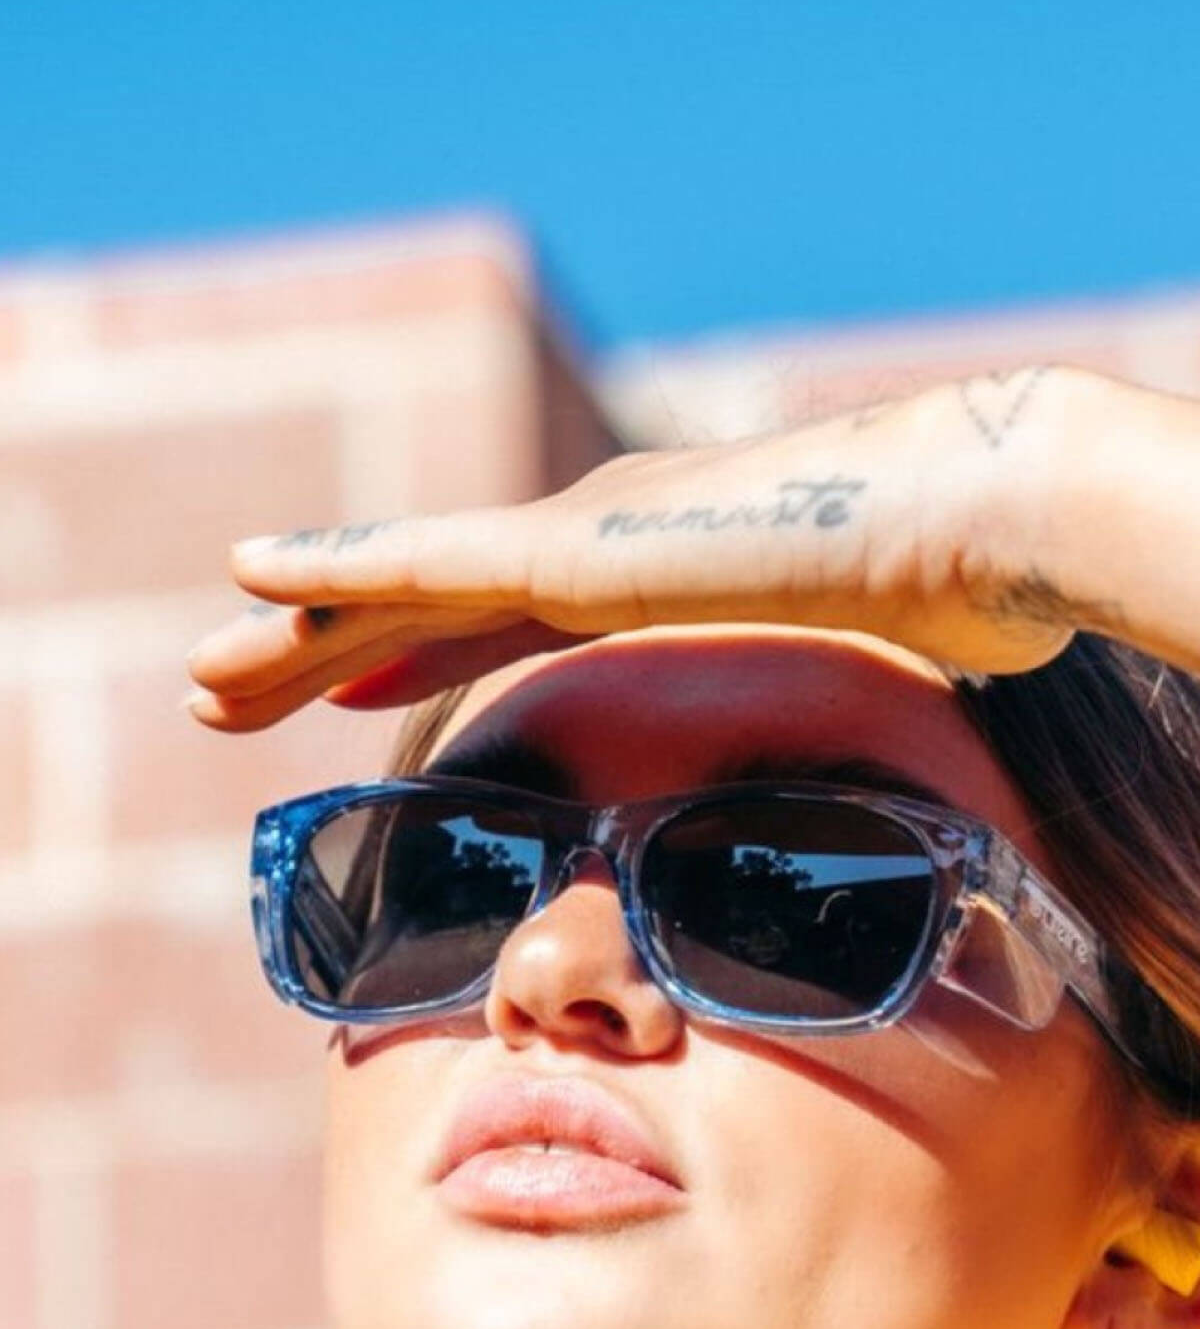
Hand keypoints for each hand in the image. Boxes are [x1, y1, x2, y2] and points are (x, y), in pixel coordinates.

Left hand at [185, 365, 1189, 731]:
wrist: (978, 524)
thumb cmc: (940, 606)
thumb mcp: (842, 695)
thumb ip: (803, 731)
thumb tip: (843, 803)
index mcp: (641, 579)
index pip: (497, 622)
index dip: (413, 656)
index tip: (351, 690)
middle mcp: (591, 546)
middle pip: (425, 611)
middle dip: (324, 659)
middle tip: (232, 701)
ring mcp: (579, 539)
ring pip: (400, 590)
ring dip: (297, 635)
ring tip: (205, 683)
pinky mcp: (578, 547)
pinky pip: (425, 560)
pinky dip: (334, 569)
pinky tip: (247, 575)